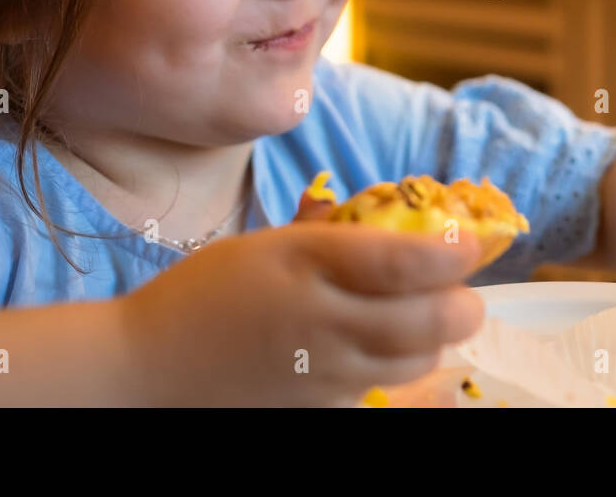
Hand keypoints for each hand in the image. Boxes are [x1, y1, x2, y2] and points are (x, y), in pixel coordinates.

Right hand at [119, 222, 483, 405]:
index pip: (402, 259)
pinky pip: (382, 390)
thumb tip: (379, 205)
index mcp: (305, 264)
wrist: (147, 369)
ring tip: (431, 318)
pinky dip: (403, 372)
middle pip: (427, 320)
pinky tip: (394, 354)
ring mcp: (322, 373)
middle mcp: (321, 321)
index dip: (451, 250)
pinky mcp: (319, 410)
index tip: (469, 242)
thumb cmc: (204, 294)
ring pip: (415, 361)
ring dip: (436, 338)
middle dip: (462, 303)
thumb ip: (324, 228)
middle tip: (463, 290)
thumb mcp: (263, 243)